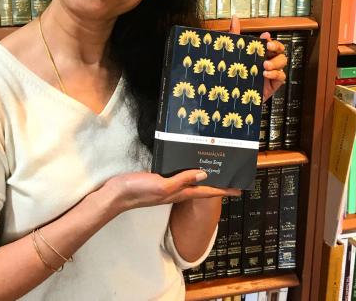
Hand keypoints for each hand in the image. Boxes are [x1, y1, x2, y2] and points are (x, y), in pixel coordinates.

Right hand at [101, 170, 240, 212]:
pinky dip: (186, 169)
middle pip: (201, 187)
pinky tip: (186, 162)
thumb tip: (204, 174)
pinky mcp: (158, 178)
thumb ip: (182, 180)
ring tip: (213, 166)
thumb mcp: (162, 186)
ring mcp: (167, 185)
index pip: (206, 192)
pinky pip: (178, 174)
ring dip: (202, 175)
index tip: (238, 189)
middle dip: (216, 182)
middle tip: (229, 173)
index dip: (222, 190)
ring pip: (190, 180)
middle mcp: (176, 190)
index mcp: (179, 193)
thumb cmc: (139, 191)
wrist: (117, 194)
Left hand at [228, 16, 286, 102]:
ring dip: (276, 61)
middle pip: (280, 50)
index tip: (264, 38)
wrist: (231, 96)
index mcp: (259, 53)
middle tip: (267, 47)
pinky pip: (281, 77)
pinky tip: (266, 74)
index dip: (270, 39)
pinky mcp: (273, 84)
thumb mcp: (232, 53)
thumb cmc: (233, 73)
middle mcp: (267, 61)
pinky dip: (275, 74)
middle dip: (276, 47)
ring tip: (264, 65)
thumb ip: (234, 35)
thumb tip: (234, 17)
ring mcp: (271, 73)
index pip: (270, 43)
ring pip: (283, 62)